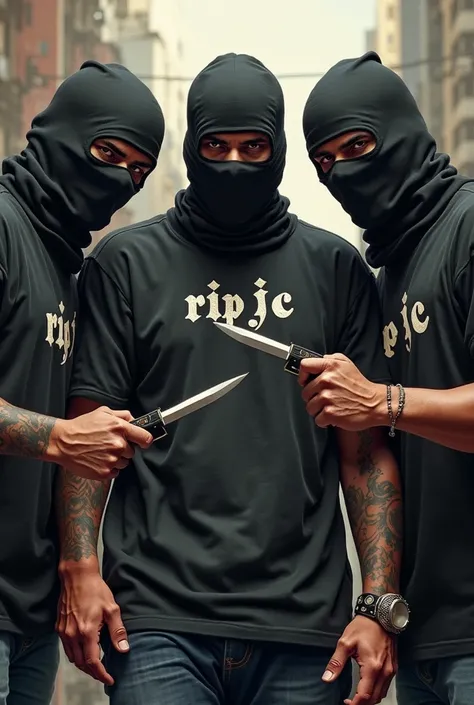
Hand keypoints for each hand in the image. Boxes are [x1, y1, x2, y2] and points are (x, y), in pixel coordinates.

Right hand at [47, 406, 152, 480]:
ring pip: (124, 462)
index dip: (145, 440)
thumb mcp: (102, 413)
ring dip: (116, 459)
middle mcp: (118, 444)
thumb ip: (122, 415)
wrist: (62, 442)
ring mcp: (112, 459)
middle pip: (132, 452)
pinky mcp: (105, 472)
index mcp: (119, 428)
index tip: (143, 442)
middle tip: (108, 444)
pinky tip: (98, 460)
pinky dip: (109, 468)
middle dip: (124, 448)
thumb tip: (135, 420)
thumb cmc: (81, 427)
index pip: (145, 437)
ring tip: (101, 452)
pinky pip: (116, 472)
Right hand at [57, 569, 128, 684]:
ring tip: (96, 665)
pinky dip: (76, 654)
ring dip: (83, 665)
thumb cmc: (95, 589)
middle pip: (81, 664)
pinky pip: (67, 648)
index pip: (92, 662)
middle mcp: (72, 634)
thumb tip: (124, 649)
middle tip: (104, 674)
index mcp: (86, 631)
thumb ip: (117, 631)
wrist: (76, 576)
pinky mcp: (59, 627)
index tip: (110, 679)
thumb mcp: (112, 608)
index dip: (101, 674)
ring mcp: (63, 631)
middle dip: (93, 672)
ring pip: (72, 657)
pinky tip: (84, 650)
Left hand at [299, 354, 384, 431]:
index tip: (305, 381)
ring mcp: (327, 397)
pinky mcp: (330, 413)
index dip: (302, 375)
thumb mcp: (348, 364)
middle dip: (313, 397)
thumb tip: (320, 359)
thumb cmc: (361, 386)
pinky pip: (317, 419)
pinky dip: (324, 420)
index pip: (304, 366)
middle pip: (305, 392)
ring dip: (318, 409)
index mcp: (330, 366)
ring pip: (309, 407)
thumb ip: (332, 358)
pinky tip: (334, 415)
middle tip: (325, 398)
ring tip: (331, 406)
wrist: (375, 404)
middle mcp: (327, 380)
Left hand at [323, 616, 396, 704]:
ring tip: (358, 697)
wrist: (380, 615)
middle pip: (375, 698)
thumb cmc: (364, 626)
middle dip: (362, 704)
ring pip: (382, 693)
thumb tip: (327, 677)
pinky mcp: (393, 666)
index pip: (364, 695)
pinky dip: (377, 691)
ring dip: (370, 699)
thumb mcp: (345, 642)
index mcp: (372, 667)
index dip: (355, 704)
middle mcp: (384, 671)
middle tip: (350, 702)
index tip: (346, 703)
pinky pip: (386, 685)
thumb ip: (336, 662)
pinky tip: (368, 688)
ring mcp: (390, 669)